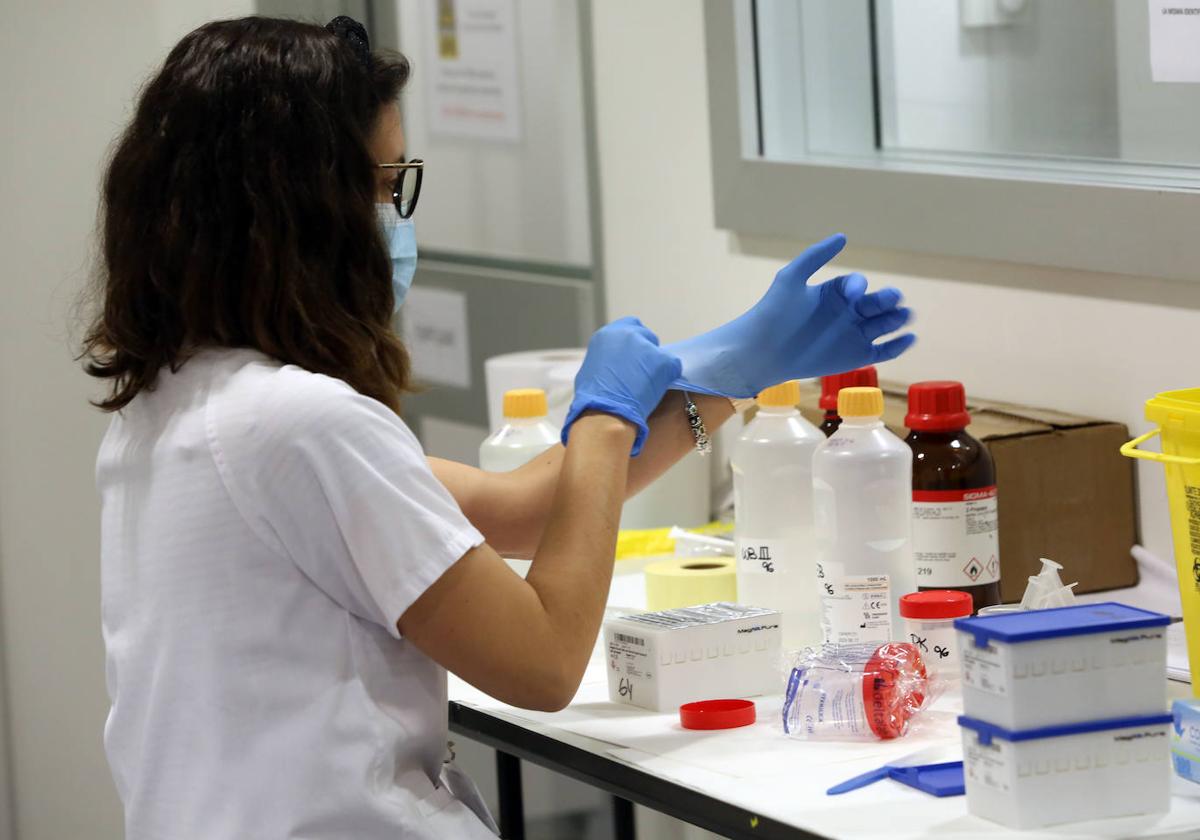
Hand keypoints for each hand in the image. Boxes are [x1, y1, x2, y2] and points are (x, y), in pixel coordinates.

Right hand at [562, 317, 681, 455]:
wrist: (605, 412)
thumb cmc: (593, 398)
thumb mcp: (592, 368)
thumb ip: (607, 358)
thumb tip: (615, 364)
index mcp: (608, 334)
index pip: (630, 325)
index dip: (635, 341)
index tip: (635, 356)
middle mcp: (627, 334)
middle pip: (647, 337)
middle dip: (647, 354)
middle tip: (643, 374)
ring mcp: (646, 346)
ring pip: (660, 354)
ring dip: (656, 367)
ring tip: (647, 387)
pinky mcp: (663, 360)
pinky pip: (673, 367)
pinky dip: (668, 378)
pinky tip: (656, 391)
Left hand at [664, 234, 914, 398]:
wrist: (762, 351)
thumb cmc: (773, 313)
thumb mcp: (791, 279)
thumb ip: (814, 257)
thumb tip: (843, 236)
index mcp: (836, 292)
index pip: (856, 284)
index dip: (857, 286)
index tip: (853, 292)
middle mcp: (849, 312)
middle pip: (877, 303)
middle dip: (887, 299)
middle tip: (893, 298)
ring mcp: (855, 335)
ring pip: (885, 324)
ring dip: (897, 318)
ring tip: (905, 315)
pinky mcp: (858, 357)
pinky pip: (884, 351)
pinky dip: (898, 346)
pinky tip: (909, 339)